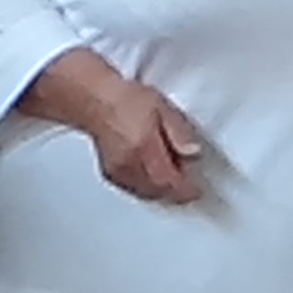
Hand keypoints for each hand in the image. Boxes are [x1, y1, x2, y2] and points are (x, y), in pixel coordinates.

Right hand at [20, 46, 205, 204]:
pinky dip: (146, 187)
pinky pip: (134, 189)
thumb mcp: (163, 108)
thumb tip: (193, 152)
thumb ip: (179, 133)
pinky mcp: (110, 174)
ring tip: (170, 176)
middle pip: (160, 191)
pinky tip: (151, 175)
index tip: (197, 188)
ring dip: (161, 190)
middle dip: (175, 189)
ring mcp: (118, 172)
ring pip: (147, 193)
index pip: (171, 182)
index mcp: (145, 148)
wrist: (95, 99)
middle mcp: (130, 164)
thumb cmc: (127, 100)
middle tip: (186, 180)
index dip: (188, 189)